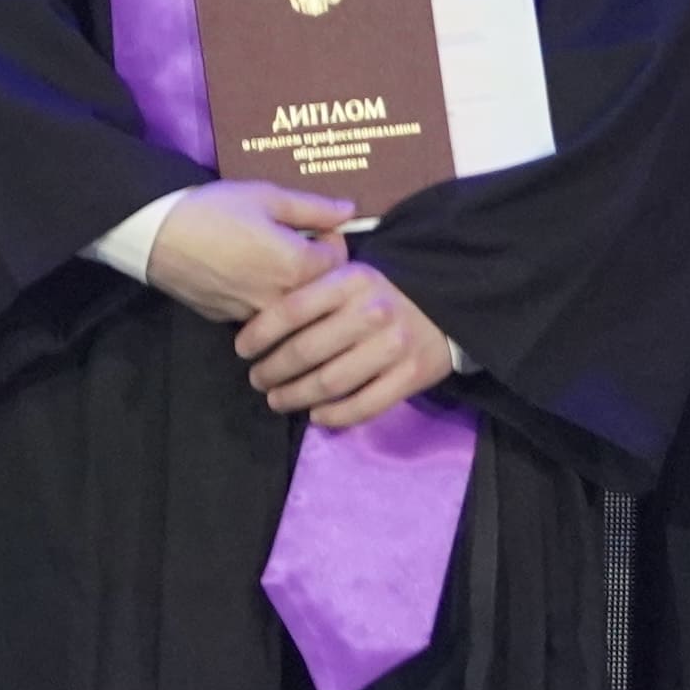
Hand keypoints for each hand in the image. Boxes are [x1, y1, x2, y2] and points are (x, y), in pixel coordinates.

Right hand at [143, 179, 354, 327]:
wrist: (156, 235)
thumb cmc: (213, 210)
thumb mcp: (267, 197)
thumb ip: (314, 207)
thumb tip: (350, 210)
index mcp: (297, 266)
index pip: (341, 262)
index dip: (333, 239)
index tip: (317, 226)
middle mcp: (282, 299)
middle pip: (321, 290)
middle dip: (316, 265)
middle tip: (296, 241)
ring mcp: (256, 316)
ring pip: (292, 306)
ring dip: (291, 285)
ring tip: (271, 258)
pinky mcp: (231, 321)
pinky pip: (262, 313)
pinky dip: (264, 297)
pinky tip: (245, 273)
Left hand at [232, 254, 462, 428]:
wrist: (447, 308)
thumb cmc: (382, 293)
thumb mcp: (350, 274)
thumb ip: (313, 285)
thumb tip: (259, 305)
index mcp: (351, 280)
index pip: (292, 309)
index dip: (259, 334)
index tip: (242, 349)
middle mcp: (372, 312)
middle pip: (305, 351)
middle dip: (271, 370)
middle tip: (257, 379)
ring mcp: (393, 346)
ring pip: (330, 382)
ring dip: (295, 396)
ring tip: (278, 399)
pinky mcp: (410, 376)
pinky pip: (362, 405)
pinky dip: (334, 415)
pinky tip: (316, 414)